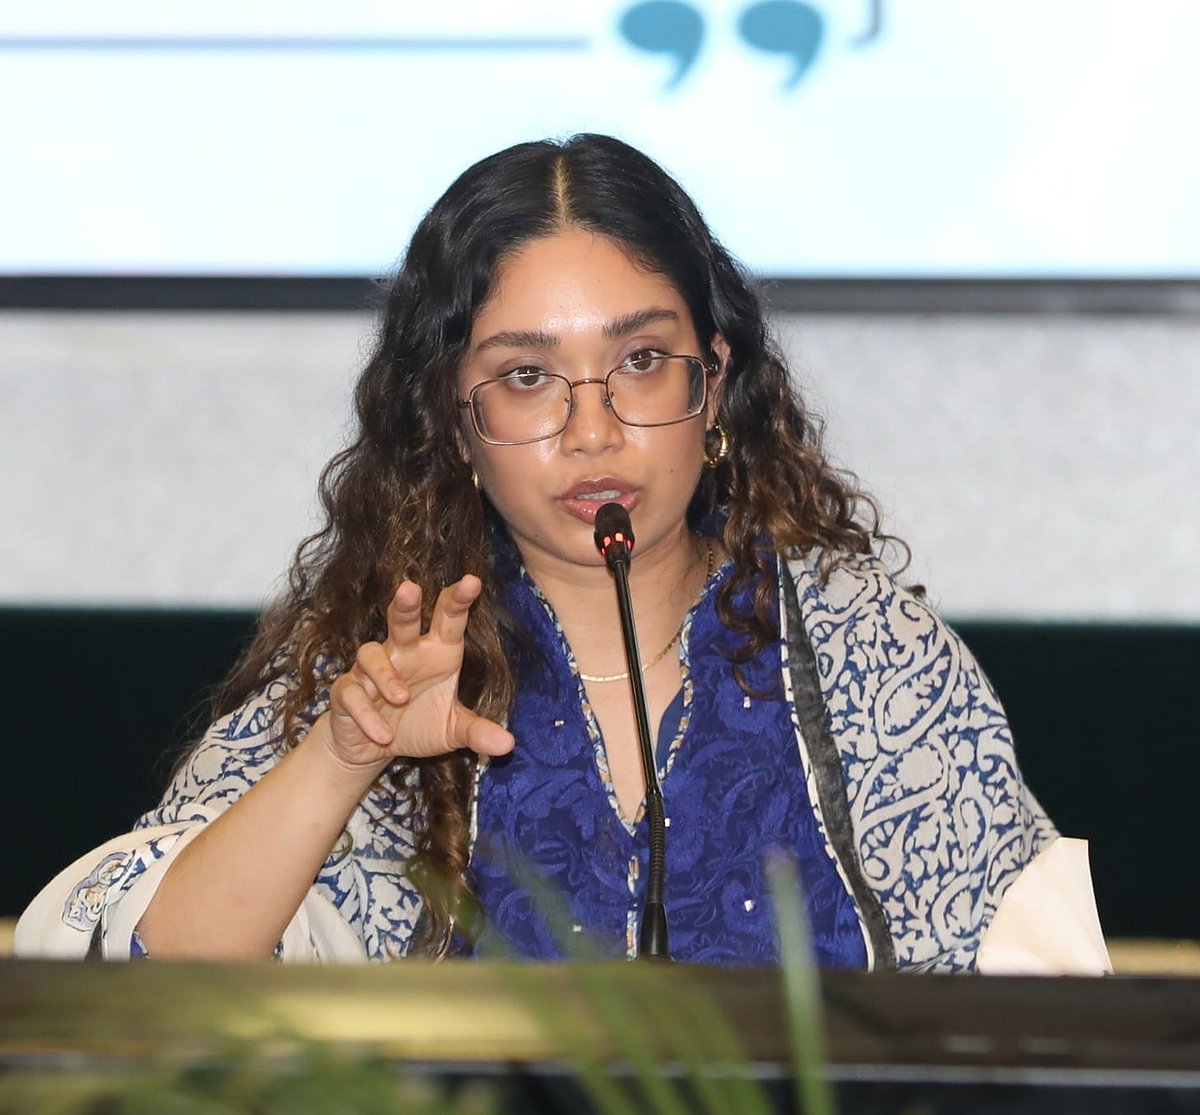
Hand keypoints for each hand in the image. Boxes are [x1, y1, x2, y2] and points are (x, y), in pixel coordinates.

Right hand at [317, 576, 513, 770]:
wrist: (371, 749)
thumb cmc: (417, 725)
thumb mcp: (452, 731)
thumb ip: (477, 732)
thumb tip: (507, 745)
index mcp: (436, 652)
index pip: (448, 620)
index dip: (458, 600)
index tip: (471, 582)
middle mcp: (404, 653)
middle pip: (401, 620)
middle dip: (405, 604)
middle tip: (410, 589)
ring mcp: (371, 670)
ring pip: (370, 654)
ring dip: (386, 674)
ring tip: (402, 697)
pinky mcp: (347, 692)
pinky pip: (352, 694)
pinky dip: (367, 713)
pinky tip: (383, 734)